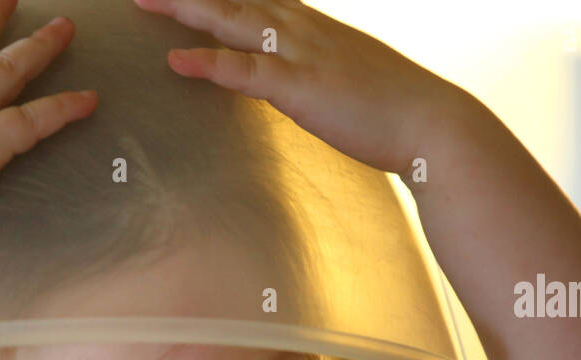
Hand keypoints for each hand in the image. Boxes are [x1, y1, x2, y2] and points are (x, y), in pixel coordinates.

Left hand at [130, 0, 471, 175]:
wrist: (433, 125)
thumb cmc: (391, 110)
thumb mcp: (344, 78)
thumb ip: (311, 72)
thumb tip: (289, 80)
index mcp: (312, 27)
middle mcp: (304, 29)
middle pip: (237, 0)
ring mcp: (302, 55)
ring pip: (235, 21)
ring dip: (189, 8)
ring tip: (147, 0)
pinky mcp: (302, 88)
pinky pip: (247, 72)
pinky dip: (211, 63)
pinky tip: (177, 59)